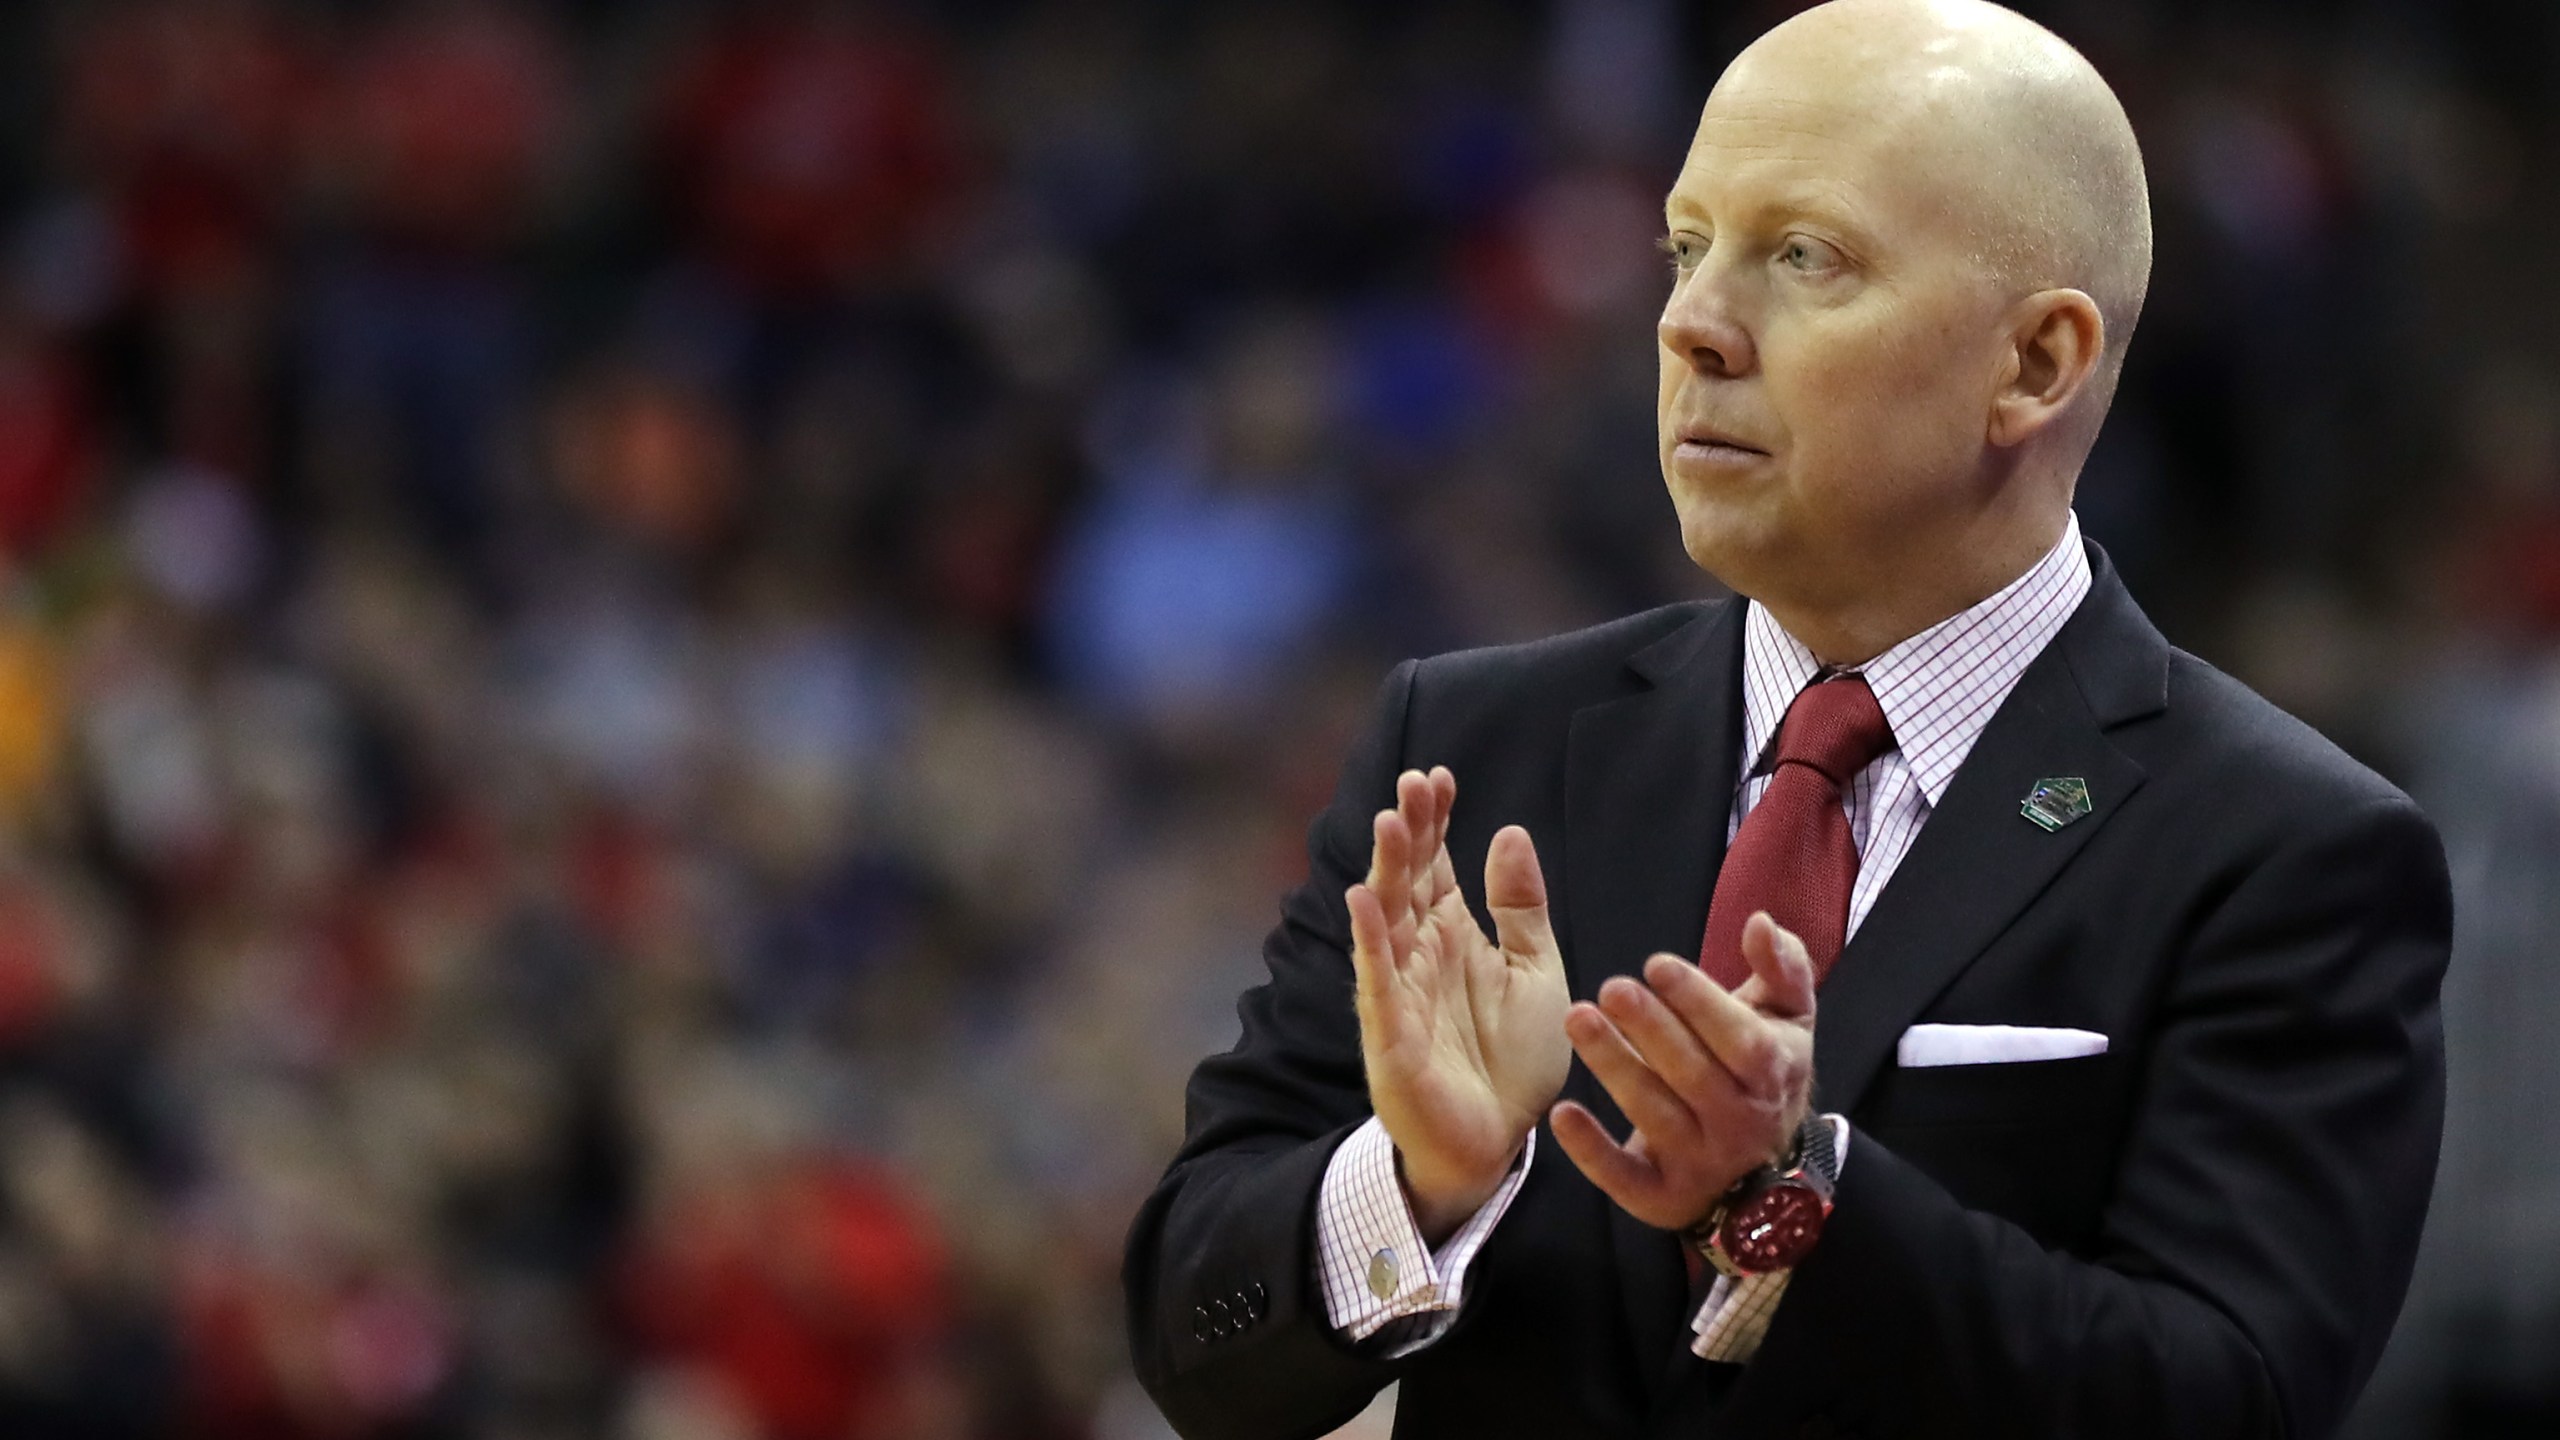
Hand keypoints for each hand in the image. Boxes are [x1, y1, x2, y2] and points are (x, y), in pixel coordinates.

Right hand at [1347, 767, 1570, 1243]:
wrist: (1497, 1142)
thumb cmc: (1511, 1060)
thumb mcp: (1536, 972)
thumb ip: (1522, 908)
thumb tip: (1509, 830)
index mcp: (1453, 935)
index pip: (1437, 864)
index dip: (1436, 821)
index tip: (1440, 777)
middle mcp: (1420, 954)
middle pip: (1407, 880)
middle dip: (1409, 830)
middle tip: (1412, 781)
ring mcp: (1400, 990)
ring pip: (1388, 919)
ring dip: (1386, 870)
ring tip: (1391, 821)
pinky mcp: (1391, 1034)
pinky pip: (1378, 980)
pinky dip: (1370, 939)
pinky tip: (1362, 899)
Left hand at [1549, 911, 1817, 1231]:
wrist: (1763, 1168)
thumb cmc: (1761, 1068)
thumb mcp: (1786, 1016)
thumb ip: (1781, 966)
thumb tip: (1761, 923)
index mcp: (1773, 1074)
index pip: (1743, 1041)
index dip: (1701, 1002)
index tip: (1657, 963)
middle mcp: (1742, 1124)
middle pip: (1695, 1076)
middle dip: (1652, 1029)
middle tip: (1611, 987)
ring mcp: (1702, 1164)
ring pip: (1656, 1118)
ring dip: (1615, 1068)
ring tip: (1577, 1019)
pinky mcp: (1661, 1197)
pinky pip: (1626, 1179)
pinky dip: (1592, 1151)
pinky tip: (1561, 1114)